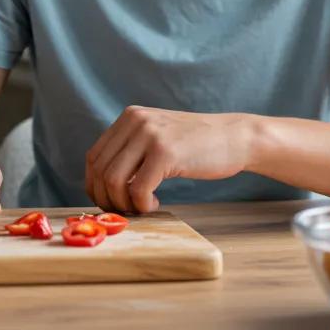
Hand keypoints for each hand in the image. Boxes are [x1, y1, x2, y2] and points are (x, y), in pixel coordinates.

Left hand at [85, 106, 254, 213]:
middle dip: (107, 199)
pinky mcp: (165, 152)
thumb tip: (102, 184)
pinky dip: (142, 204)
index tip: (108, 203)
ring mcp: (149, 134)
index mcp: (129, 117)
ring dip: (124, 203)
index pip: (94, 157)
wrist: (236, 137)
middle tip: (126, 211)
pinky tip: (157, 203)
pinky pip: (138, 189)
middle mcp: (135, 121)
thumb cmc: (197, 146)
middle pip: (100, 170)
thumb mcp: (157, 137)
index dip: (95, 186)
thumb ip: (132, 150)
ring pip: (114, 180)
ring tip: (142, 207)